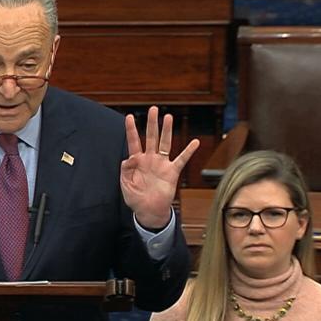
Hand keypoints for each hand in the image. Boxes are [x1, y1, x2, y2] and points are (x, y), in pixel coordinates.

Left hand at [121, 106, 199, 229]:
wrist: (149, 211)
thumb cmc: (136, 198)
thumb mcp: (125, 184)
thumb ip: (125, 170)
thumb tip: (128, 158)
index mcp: (137, 161)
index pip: (134, 142)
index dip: (131, 130)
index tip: (129, 116)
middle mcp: (150, 159)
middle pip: (151, 137)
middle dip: (152, 123)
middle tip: (153, 109)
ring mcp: (162, 164)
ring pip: (165, 143)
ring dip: (167, 130)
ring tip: (168, 117)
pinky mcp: (172, 172)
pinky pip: (182, 159)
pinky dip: (188, 151)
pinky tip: (195, 142)